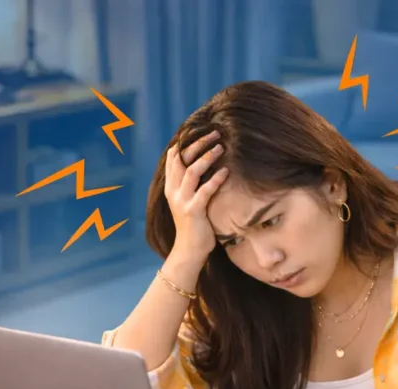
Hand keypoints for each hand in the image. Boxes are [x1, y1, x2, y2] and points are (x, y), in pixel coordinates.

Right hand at [165, 131, 229, 259]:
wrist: (189, 250)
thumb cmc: (194, 225)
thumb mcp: (188, 201)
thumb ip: (191, 184)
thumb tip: (203, 165)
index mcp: (172, 187)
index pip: (173, 158)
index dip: (185, 142)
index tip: (200, 130)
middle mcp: (174, 191)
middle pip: (182, 159)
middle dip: (198, 143)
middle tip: (215, 133)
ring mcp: (182, 201)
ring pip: (191, 171)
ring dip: (207, 157)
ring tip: (221, 147)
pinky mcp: (193, 211)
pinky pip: (204, 191)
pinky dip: (215, 180)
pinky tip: (226, 172)